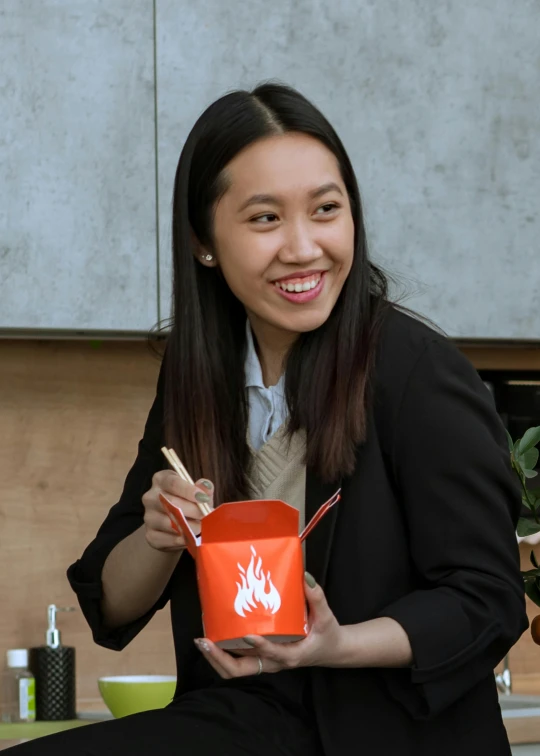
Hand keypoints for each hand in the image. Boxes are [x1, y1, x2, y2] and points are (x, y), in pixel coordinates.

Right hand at [142, 470, 213, 552]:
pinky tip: (191, 538)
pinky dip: (182, 540)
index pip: (172, 483)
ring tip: (202, 528)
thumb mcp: (198, 493)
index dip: (188, 490)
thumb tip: (206, 486)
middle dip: (194, 510)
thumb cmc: (188, 504)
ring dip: (190, 527)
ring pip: (170, 523)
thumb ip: (203, 489)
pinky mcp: (150, 535)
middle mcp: (150, 497)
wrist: (174, 528)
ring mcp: (148, 517)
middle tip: (208, 516)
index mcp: (161, 480)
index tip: (203, 498)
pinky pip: (168, 539)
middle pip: (171, 503)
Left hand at [194, 573, 344, 676]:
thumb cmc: (327, 633)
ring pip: (235, 668)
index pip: (273, 653)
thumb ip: (316, 596)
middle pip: (241, 670)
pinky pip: (237, 659)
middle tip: (204, 642)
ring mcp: (265, 661)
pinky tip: (212, 633)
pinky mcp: (260, 657)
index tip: (246, 634)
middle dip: (219, 659)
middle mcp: (274, 662)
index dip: (260, 645)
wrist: (330, 650)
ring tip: (201, 639)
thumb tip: (304, 576)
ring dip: (216, 657)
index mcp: (292, 654)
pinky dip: (222, 651)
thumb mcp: (326, 615)